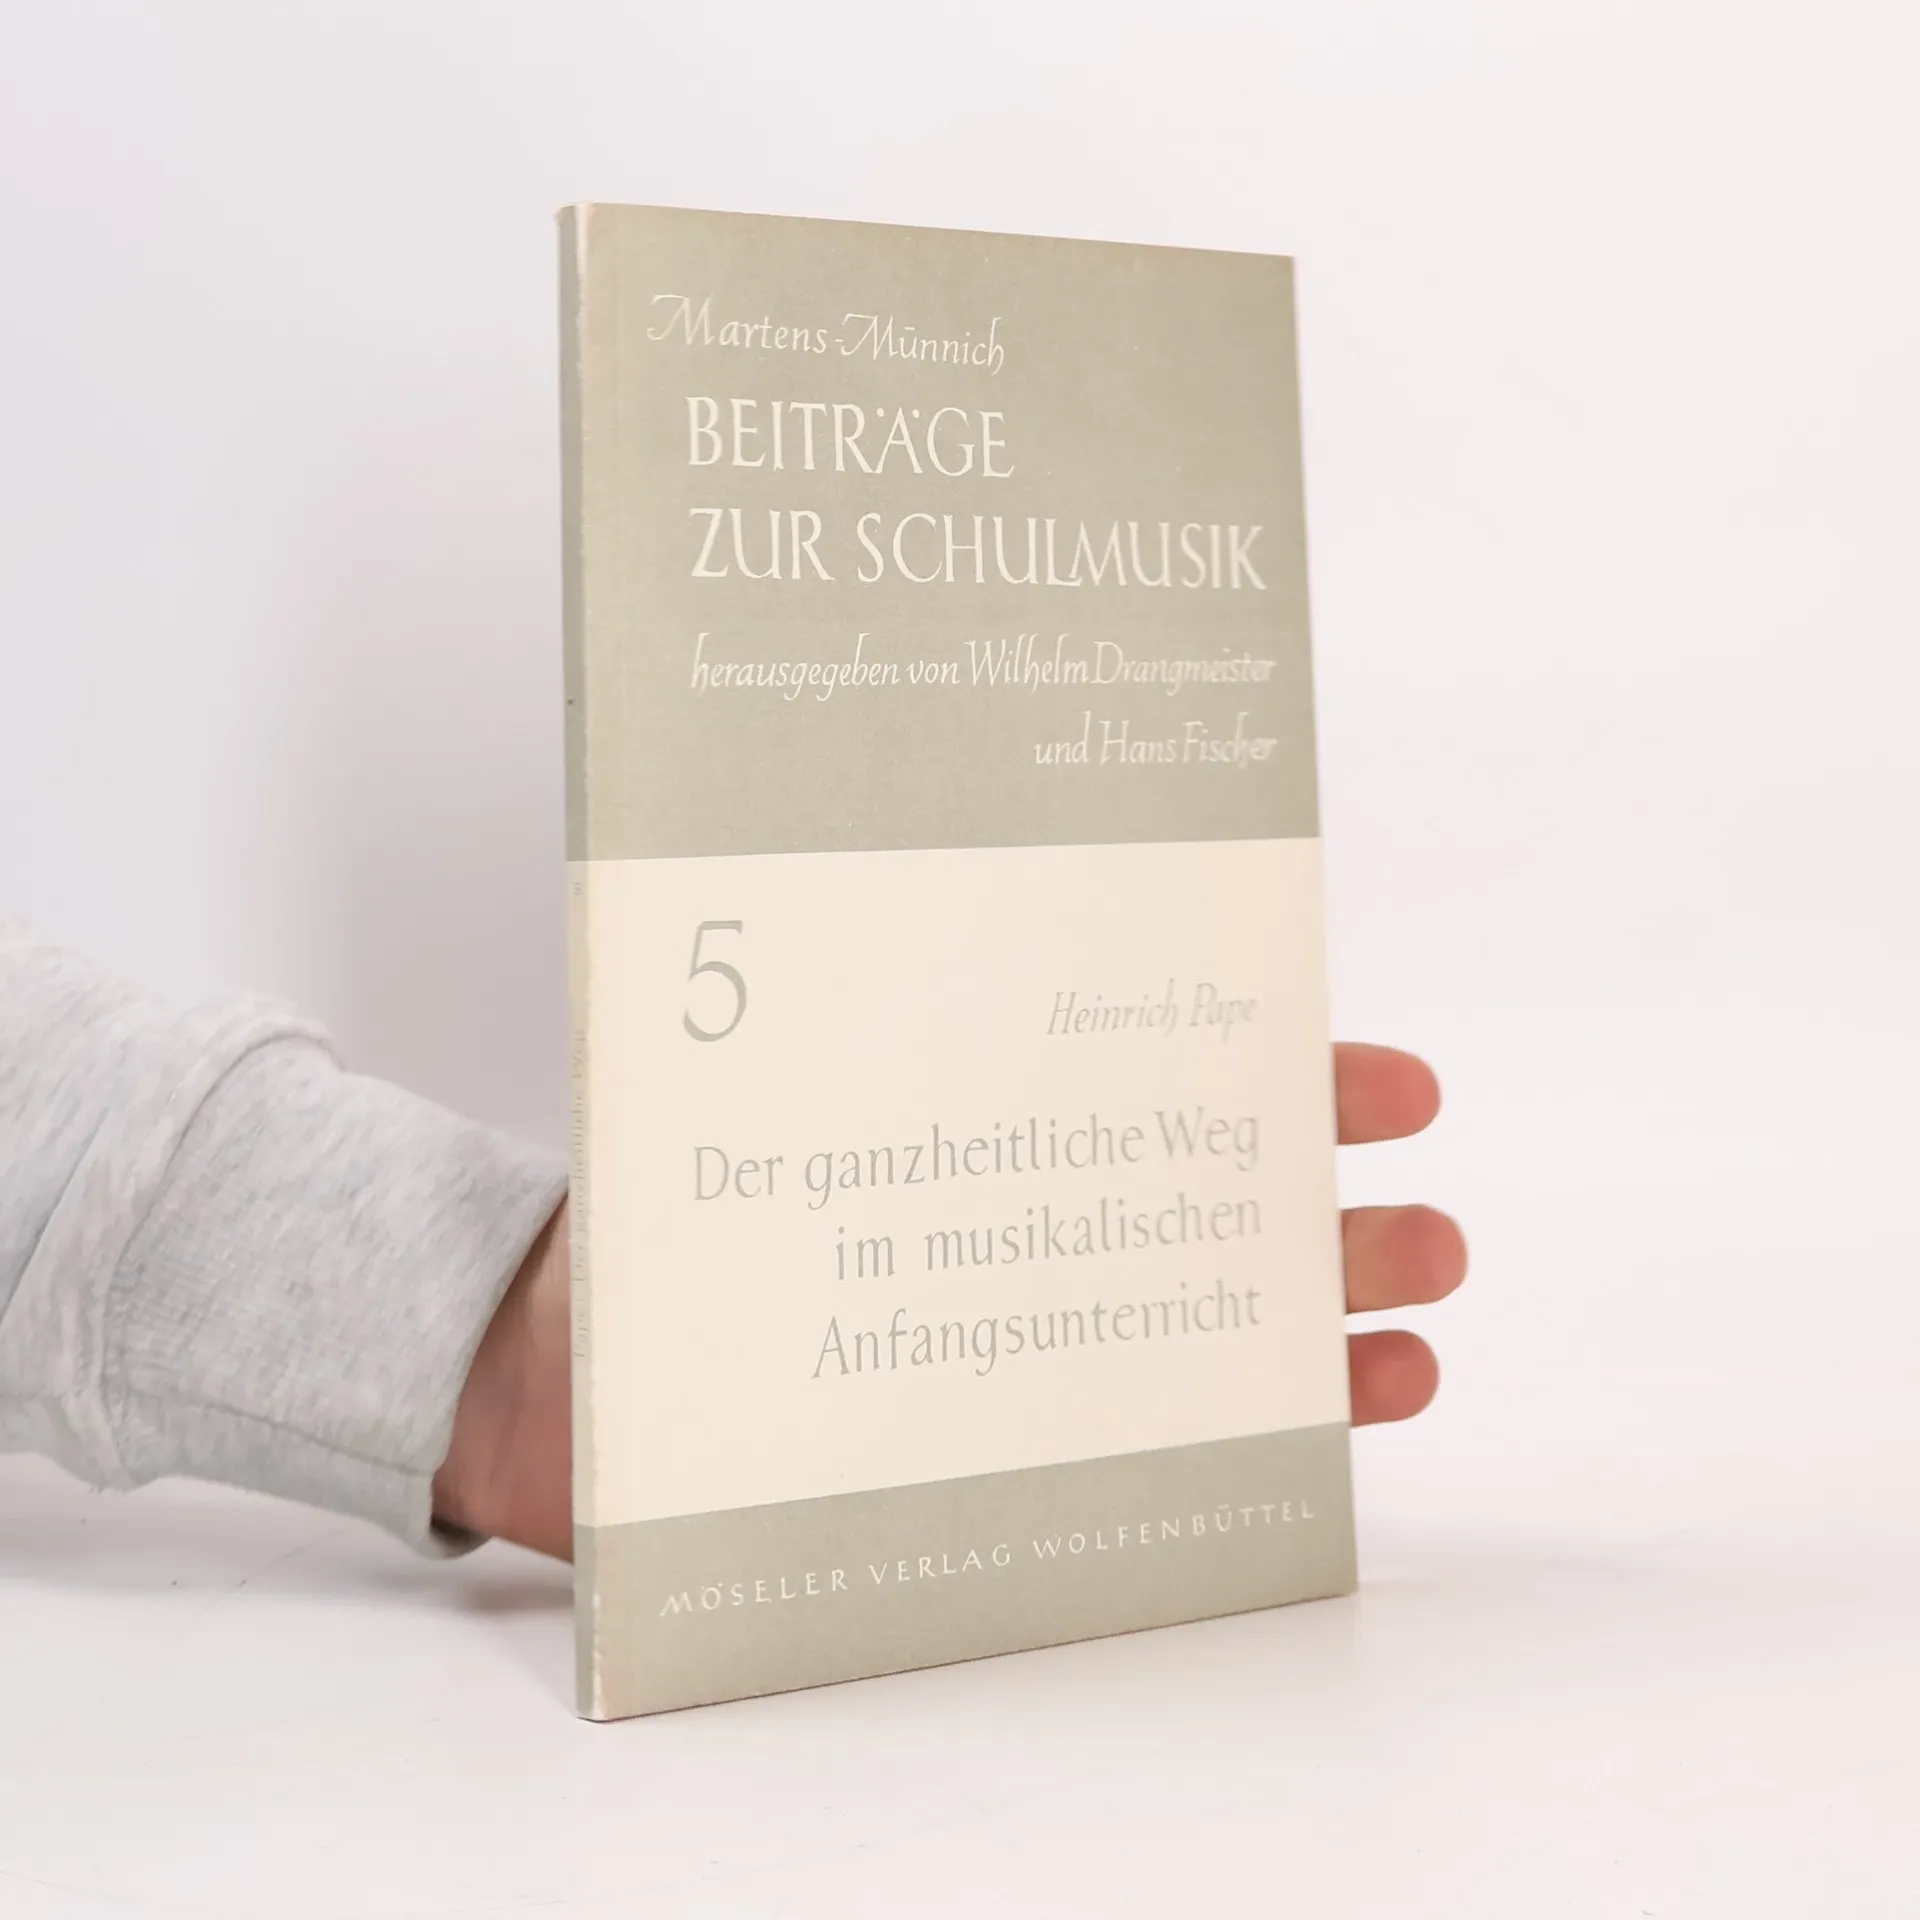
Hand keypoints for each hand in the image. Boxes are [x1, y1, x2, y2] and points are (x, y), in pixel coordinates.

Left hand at [435, 1043, 1463, 1558]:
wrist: (552, 1392)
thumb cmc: (634, 1238)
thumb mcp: (699, 1117)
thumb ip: (744, 1026)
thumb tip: (736, 887)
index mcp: (972, 1126)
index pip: (1144, 1086)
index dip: (1271, 1080)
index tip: (1381, 1083)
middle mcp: (1013, 1226)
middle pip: (1197, 1208)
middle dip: (1321, 1211)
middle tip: (1423, 1221)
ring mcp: (1018, 1347)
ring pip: (1203, 1330)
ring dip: (1323, 1321)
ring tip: (1419, 1311)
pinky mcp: (995, 1456)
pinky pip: (1149, 1455)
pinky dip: (1251, 1446)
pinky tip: (1331, 1445)